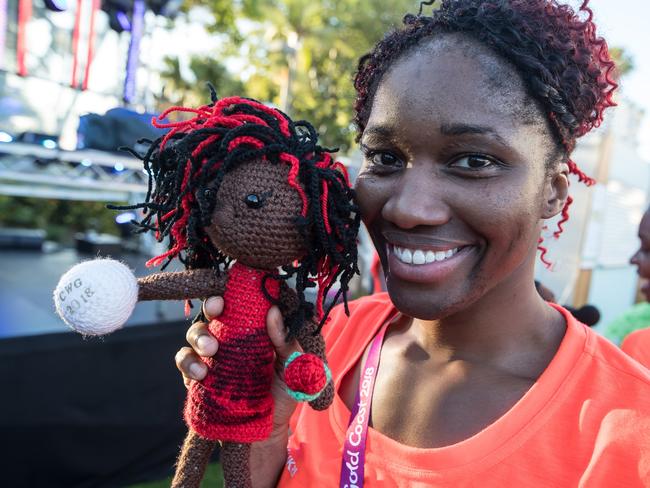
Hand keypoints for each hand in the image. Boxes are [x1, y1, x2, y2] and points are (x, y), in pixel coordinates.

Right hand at [175, 296, 301, 437]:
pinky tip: (200, 374)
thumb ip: (287, 342)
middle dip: (212, 306)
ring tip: (210, 351)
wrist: (268, 431)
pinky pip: (184, 361)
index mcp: (254, 329)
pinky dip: (188, 363)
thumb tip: (274, 312)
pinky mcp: (197, 376)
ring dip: (199, 336)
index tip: (236, 288)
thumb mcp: (295, 367)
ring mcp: (212, 355)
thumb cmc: (285, 392)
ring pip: (195, 333)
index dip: (234, 290)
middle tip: (217, 310)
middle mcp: (230, 337)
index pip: (242, 301)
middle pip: (214, 311)